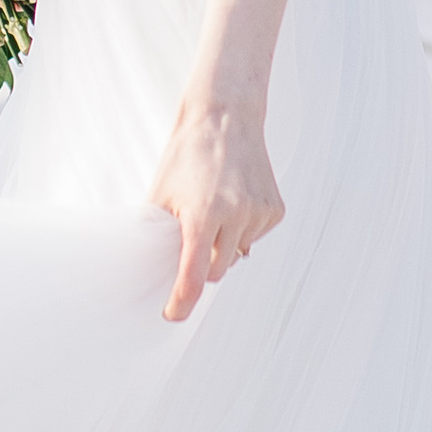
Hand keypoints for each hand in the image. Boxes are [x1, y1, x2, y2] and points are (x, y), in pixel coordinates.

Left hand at [148, 93, 283, 321]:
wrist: (225, 117)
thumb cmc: (187, 155)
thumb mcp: (162, 194)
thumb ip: (161, 233)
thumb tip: (155, 269)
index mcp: (202, 214)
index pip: (194, 274)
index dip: (181, 301)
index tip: (173, 314)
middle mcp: (236, 215)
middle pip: (217, 270)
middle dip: (202, 262)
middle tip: (191, 235)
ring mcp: (260, 213)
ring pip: (236, 254)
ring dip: (223, 243)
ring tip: (215, 205)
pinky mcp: (276, 209)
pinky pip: (254, 238)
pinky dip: (242, 230)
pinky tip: (235, 201)